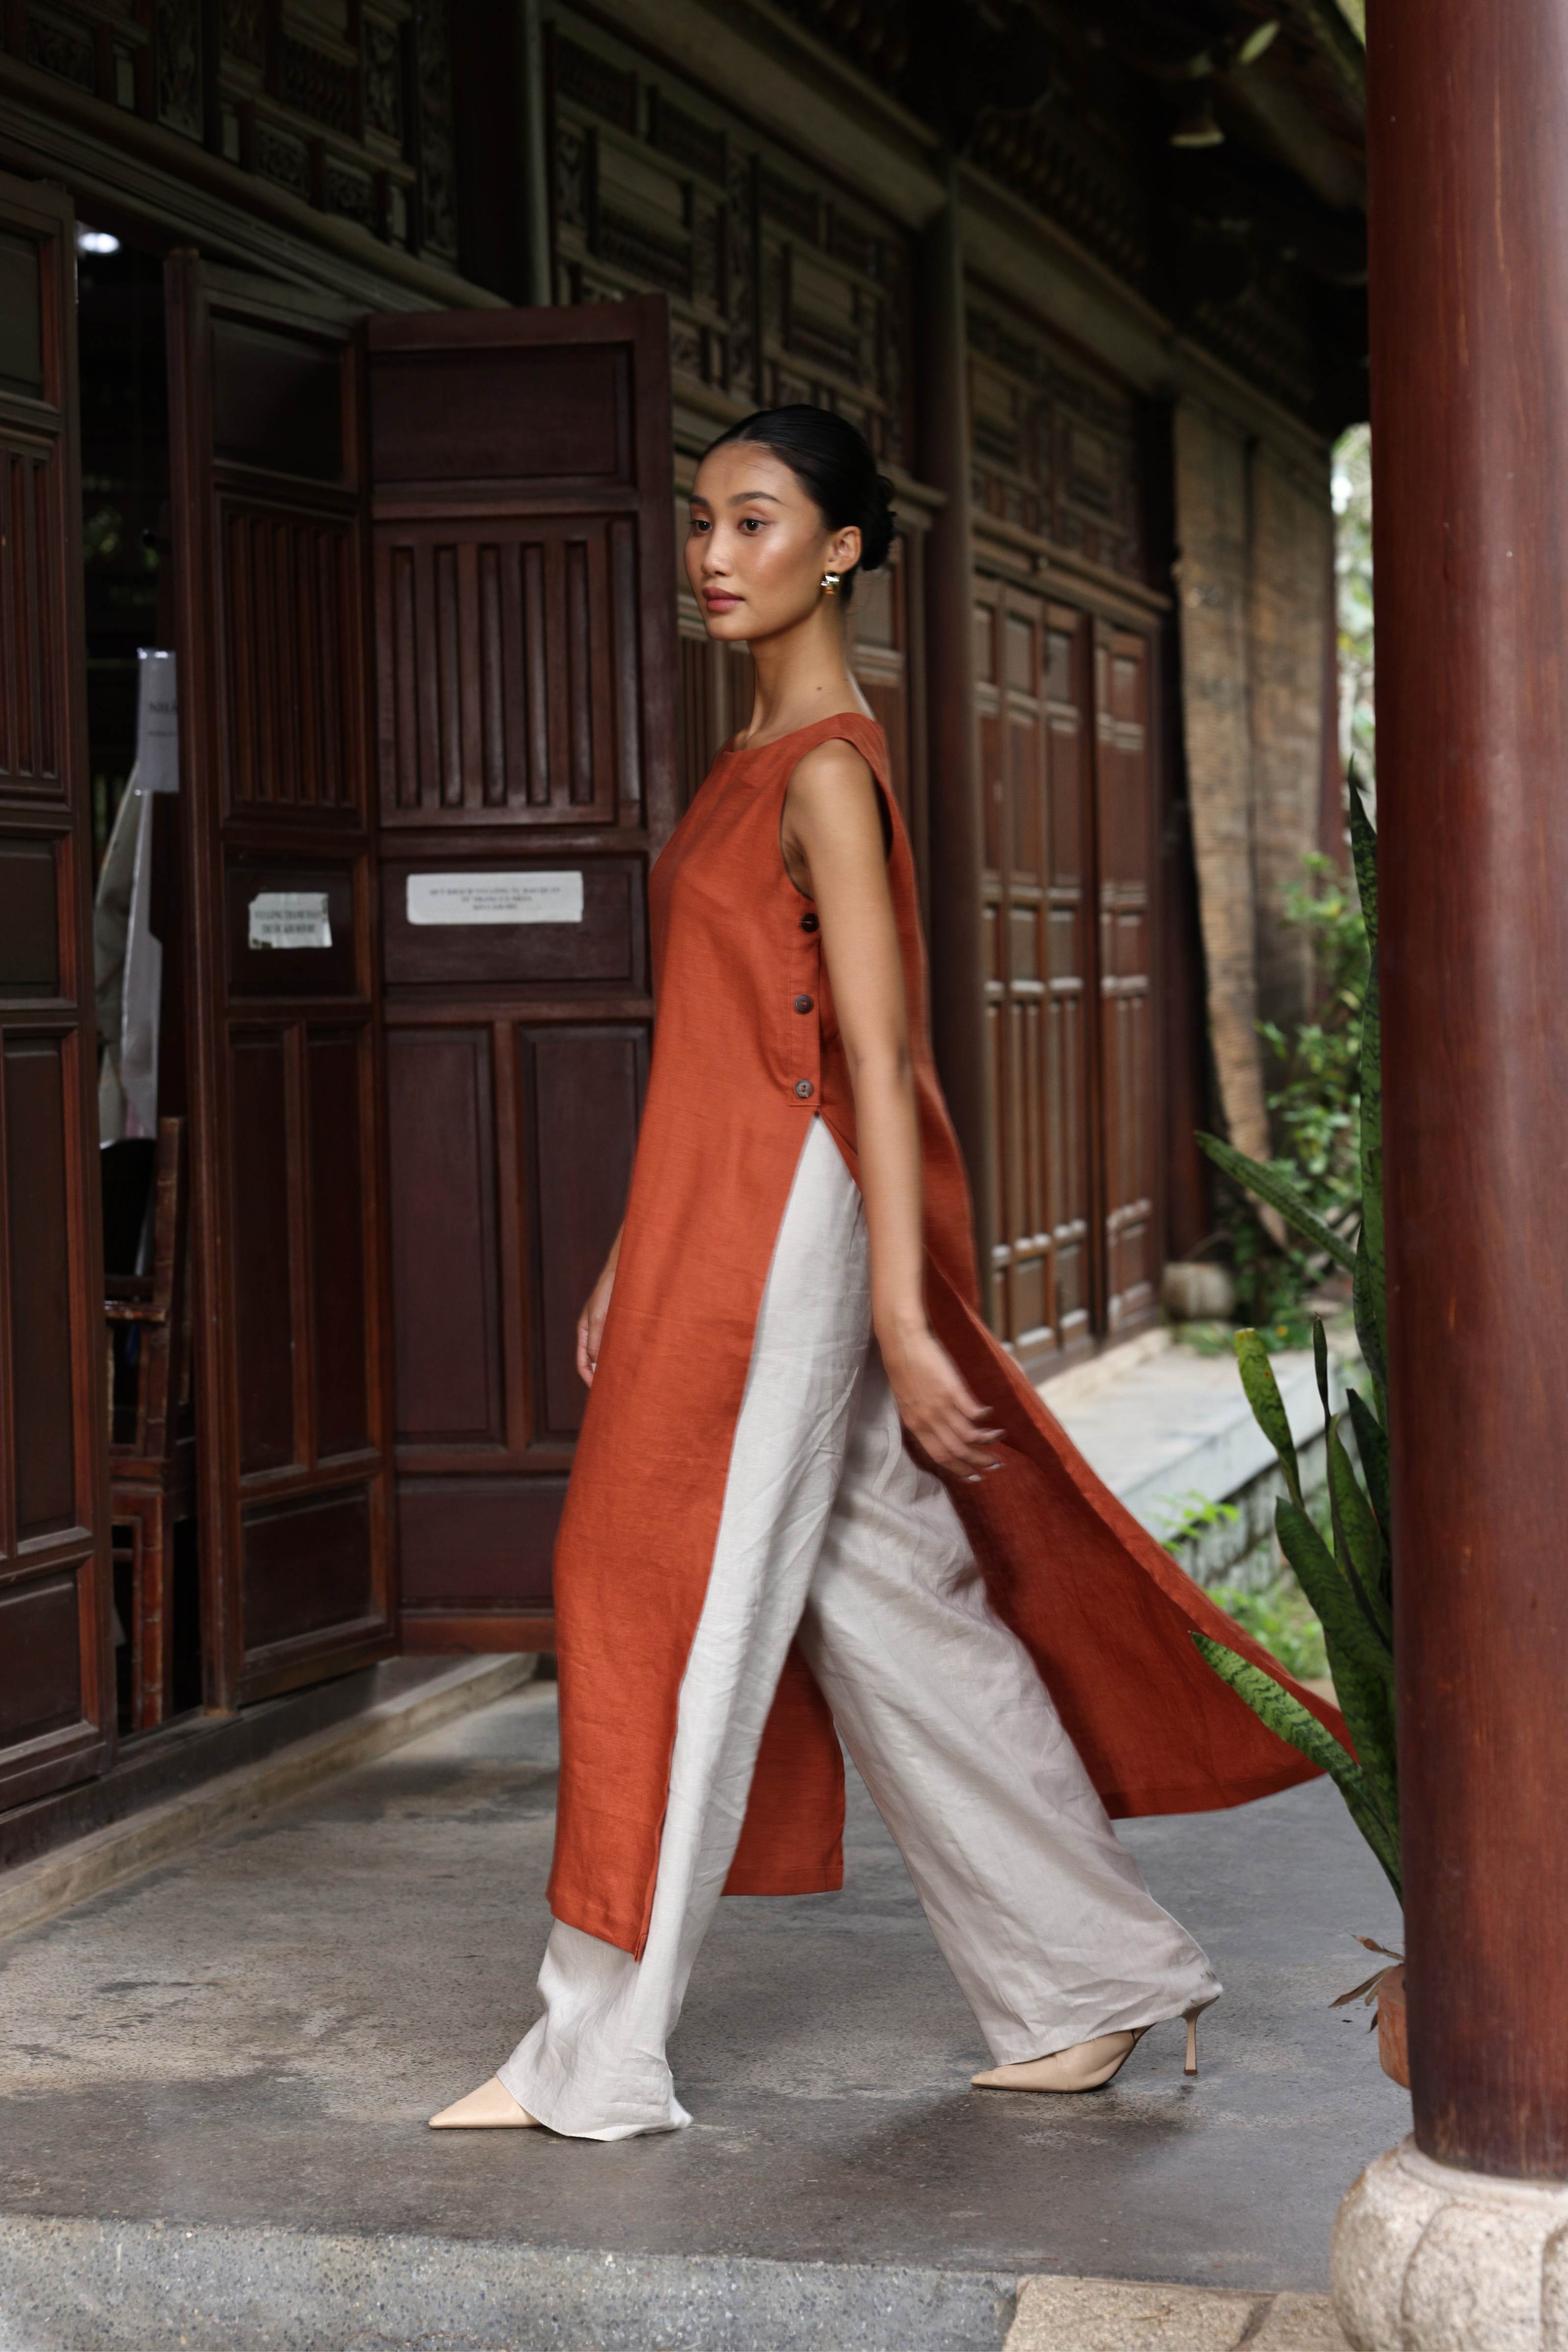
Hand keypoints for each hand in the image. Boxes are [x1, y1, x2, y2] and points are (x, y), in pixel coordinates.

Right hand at [577, 1261, 616, 1386]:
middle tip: (616, 1393)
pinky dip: (627, 1357)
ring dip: (616, 1369)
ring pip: (611, 1356)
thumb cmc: (609, 1291)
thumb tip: (595, 1366)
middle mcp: (597, 1334)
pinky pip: (623, 1347)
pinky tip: (637, 1365)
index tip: (599, 1393)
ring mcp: (610, 1330)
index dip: (589, 1379)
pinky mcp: (625, 1326)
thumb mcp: (599, 1318)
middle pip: (597, 1362)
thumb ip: (596, 1342)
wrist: (627, 1271)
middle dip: (603, 1377)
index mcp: (584, 1332)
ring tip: (628, 1383)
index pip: (582, 1363)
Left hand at [879, 1324, 1003, 1479]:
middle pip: (958, 1451)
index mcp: (916, 1425)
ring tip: (1001, 1437)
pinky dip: (985, 1418)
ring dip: (988, 1440)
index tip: (975, 1476)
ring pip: (969, 1436)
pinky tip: (992, 1415)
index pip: (940, 1456)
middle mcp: (928, 1420)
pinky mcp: (952, 1390)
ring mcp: (940, 1406)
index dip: (959, 1469)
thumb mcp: (908, 1400)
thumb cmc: (905, 1369)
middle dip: (979, 1461)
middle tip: (997, 1464)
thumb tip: (937, 1429)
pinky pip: (973, 1414)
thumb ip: (922, 1418)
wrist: (902, 1342)